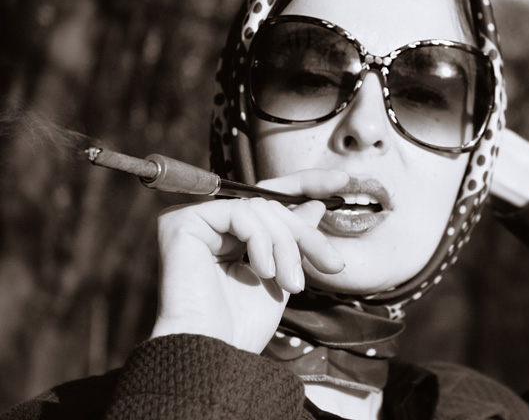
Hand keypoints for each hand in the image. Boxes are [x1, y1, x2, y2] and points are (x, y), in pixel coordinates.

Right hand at [149, 169, 348, 353]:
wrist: (212, 353)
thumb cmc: (241, 327)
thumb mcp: (283, 275)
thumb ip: (293, 239)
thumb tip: (314, 205)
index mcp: (227, 234)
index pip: (269, 198)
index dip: (305, 184)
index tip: (341, 182)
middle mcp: (207, 223)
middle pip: (269, 205)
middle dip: (304, 234)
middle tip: (331, 264)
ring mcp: (192, 220)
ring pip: (260, 209)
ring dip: (286, 246)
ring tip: (290, 283)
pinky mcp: (180, 222)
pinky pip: (239, 213)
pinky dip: (261, 241)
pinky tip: (263, 271)